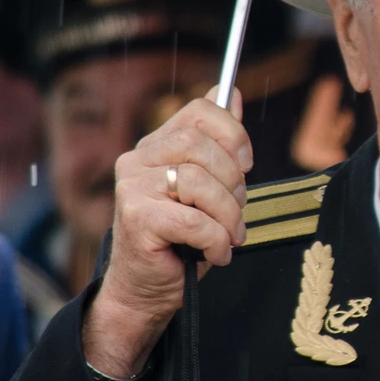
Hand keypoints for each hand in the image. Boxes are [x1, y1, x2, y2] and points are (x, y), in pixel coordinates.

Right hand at [82, 88, 250, 376]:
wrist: (145, 290)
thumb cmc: (180, 239)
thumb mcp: (207, 187)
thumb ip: (217, 142)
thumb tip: (231, 90)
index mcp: (155, 145)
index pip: (199, 111)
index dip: (233, 133)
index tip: (246, 164)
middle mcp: (138, 160)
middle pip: (201, 147)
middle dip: (233, 182)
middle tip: (237, 212)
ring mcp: (133, 188)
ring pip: (201, 183)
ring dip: (229, 217)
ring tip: (230, 238)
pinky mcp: (137, 219)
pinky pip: (195, 222)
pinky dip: (216, 242)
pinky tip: (216, 255)